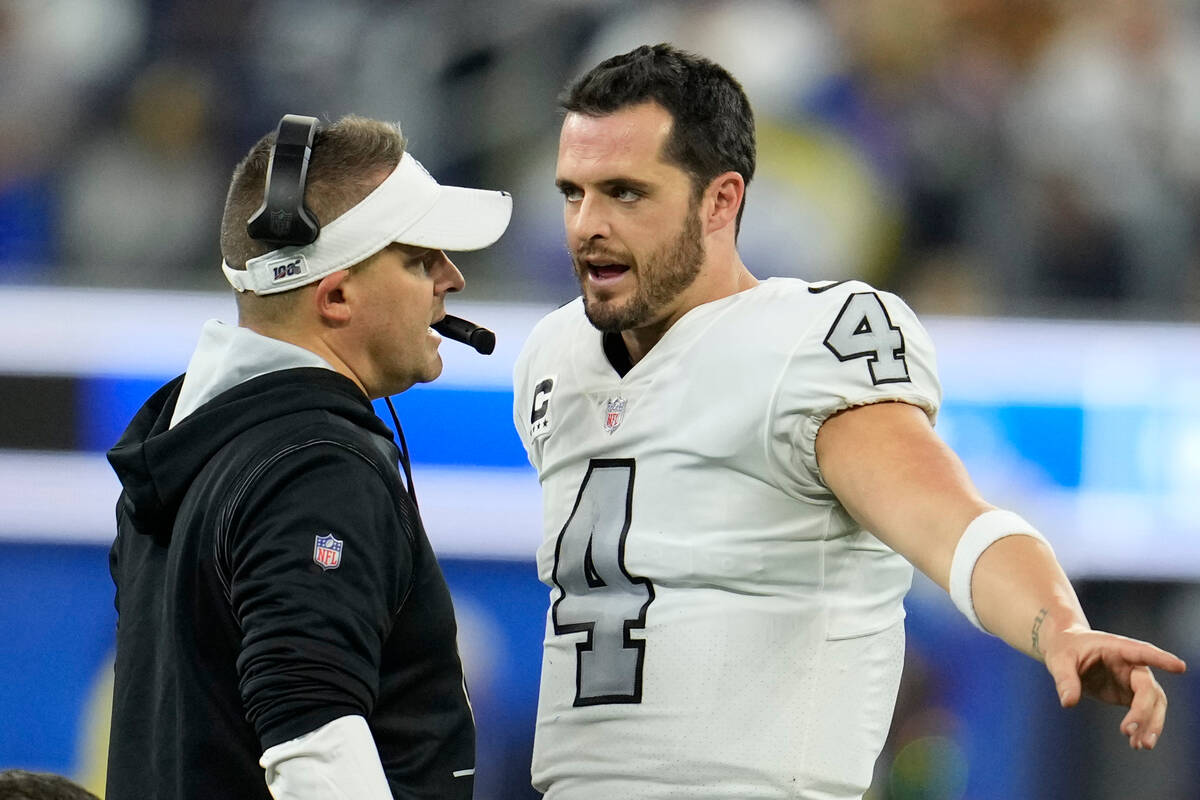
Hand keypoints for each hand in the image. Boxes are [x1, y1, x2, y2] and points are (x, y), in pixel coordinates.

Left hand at [1042, 628, 1186, 749]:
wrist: (1066, 650)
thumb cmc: (1064, 649)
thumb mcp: (1058, 660)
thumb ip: (1065, 679)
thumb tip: (1068, 702)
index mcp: (1118, 648)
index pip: (1143, 652)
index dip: (1161, 659)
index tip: (1180, 667)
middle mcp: (1131, 665)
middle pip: (1148, 688)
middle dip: (1144, 711)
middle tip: (1127, 731)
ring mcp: (1133, 681)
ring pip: (1154, 704)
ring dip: (1151, 724)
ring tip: (1141, 745)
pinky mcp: (1129, 695)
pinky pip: (1144, 713)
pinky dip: (1142, 728)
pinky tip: (1136, 743)